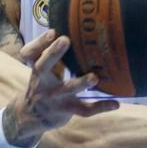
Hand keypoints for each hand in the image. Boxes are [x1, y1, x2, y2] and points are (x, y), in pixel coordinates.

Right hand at [6, 30, 118, 145]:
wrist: (30, 116)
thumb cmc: (41, 85)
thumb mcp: (41, 69)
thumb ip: (51, 53)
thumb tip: (66, 31)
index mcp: (38, 68)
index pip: (34, 53)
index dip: (41, 42)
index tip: (52, 31)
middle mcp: (43, 81)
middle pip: (44, 66)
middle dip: (53, 53)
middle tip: (65, 39)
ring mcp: (55, 97)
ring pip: (68, 89)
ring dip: (81, 82)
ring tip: (94, 77)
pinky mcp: (67, 109)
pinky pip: (84, 110)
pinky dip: (100, 107)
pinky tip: (116, 104)